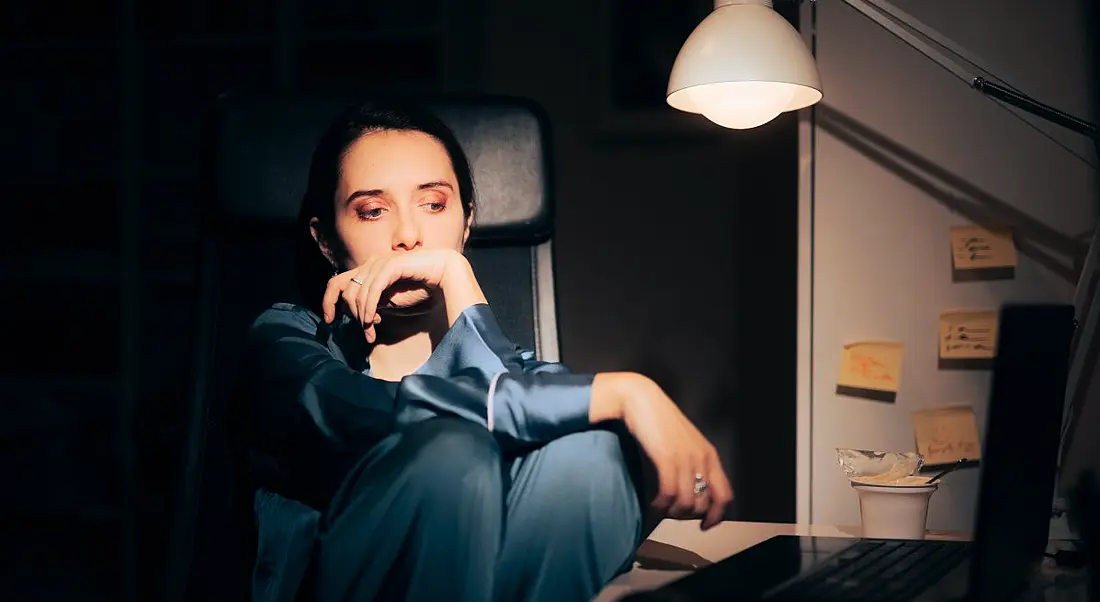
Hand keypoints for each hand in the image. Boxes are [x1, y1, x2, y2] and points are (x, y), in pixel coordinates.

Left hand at [322, 249, 474, 341]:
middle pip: (345, 290)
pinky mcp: (390, 266)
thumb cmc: (422, 288)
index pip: (337, 282)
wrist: (446, 275)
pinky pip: (373, 290)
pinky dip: (370, 307)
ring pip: (358, 292)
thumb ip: (376, 304)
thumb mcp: (392, 301)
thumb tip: (361, 315)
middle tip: (365, 334)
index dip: (329, 301)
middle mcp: (370, 263)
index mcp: (369, 270)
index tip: (330, 320)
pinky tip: (373, 321)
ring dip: (363, 316)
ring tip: (371, 332)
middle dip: (351, 315)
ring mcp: (380, 262)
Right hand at [600, 374, 733, 529]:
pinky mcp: (667, 458)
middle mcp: (702, 458)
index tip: (704, 526)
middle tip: (672, 513)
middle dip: (688, 516)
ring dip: (673, 512)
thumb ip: (692, 464)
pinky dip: (661, 504)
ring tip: (661, 508)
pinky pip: (669, 493)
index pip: (725, 496)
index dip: (716, 516)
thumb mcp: (684, 443)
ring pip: (687, 503)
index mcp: (710, 455)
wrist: (641, 399)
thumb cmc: (659, 422)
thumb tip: (691, 492)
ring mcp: (685, 458)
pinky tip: (654, 502)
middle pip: (704, 504)